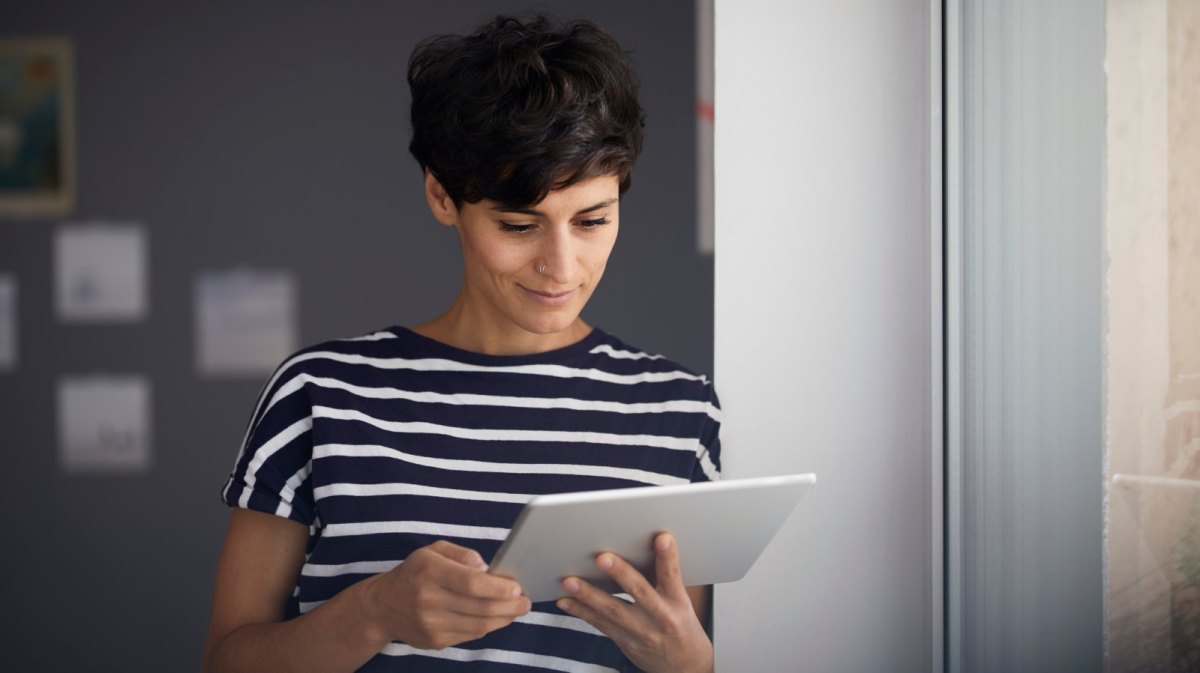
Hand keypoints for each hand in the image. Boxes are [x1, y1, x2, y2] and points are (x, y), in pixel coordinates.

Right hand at [362, 540, 530, 649]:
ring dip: (503, 619)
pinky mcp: (434, 641)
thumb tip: (487, 569)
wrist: (383, 606)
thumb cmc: (415, 572)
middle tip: (526, 602)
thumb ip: (463, 554)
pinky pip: (470, 636)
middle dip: (510, 606)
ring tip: (517, 610)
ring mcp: (431, 624)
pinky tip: (497, 618)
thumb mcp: (434, 550)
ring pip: (479, 625)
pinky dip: (488, 627)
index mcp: (430, 571)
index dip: (499, 588)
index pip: (473, 584)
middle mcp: (429, 599)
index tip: (517, 587)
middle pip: (481, 608)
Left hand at [556, 533, 713, 672]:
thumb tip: (638, 548)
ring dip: (589, 595)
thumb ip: (663, 580)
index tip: (662, 538)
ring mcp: (642, 632)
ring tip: (570, 581)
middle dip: (620, 574)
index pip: (673, 576)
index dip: (668, 557)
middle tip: (602, 557)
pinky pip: (600, 625)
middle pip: (640, 592)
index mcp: (677, 602)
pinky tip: (565, 601)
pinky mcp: (625, 642)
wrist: (685, 666)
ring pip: (613, 611)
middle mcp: (660, 617)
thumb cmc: (681, 625)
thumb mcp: (681, 603)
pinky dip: (581, 612)